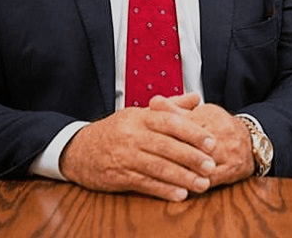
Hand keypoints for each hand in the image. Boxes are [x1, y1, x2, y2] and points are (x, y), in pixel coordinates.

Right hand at [59, 95, 216, 201]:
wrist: (79, 149)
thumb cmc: (115, 130)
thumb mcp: (138, 113)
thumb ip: (170, 106)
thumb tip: (196, 98)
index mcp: (139, 116)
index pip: (170, 122)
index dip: (192, 132)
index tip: (211, 141)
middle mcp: (132, 134)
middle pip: (166, 145)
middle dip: (191, 156)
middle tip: (212, 165)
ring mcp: (125, 155)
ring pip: (158, 166)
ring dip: (182, 177)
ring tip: (202, 184)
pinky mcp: (118, 175)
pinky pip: (145, 183)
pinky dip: (163, 189)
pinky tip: (180, 194)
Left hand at [149, 97, 254, 187]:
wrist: (251, 142)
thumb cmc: (219, 125)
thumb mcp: (200, 112)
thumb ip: (174, 108)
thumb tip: (153, 102)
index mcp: (209, 117)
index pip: (184, 122)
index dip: (165, 127)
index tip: (146, 132)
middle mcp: (218, 134)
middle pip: (191, 143)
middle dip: (169, 151)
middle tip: (148, 156)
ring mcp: (225, 154)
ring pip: (199, 163)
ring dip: (180, 169)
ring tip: (159, 173)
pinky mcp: (229, 172)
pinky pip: (209, 180)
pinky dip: (192, 184)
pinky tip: (177, 187)